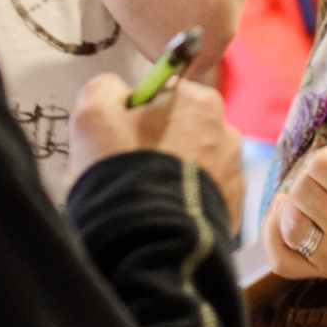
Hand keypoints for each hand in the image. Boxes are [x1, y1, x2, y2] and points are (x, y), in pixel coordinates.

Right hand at [69, 73, 245, 231]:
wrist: (150, 238)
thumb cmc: (123, 170)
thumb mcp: (93, 113)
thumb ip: (104, 89)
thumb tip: (113, 91)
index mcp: (200, 101)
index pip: (162, 98)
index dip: (134, 117)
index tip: (118, 139)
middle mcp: (226, 134)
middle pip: (180, 131)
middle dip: (155, 146)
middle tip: (126, 170)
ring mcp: (233, 175)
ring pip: (191, 166)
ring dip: (169, 176)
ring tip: (142, 197)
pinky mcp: (232, 211)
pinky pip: (201, 198)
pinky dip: (182, 203)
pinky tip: (159, 214)